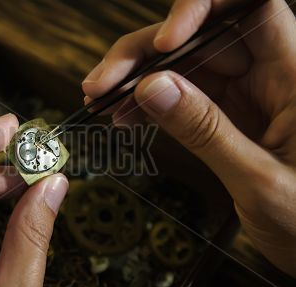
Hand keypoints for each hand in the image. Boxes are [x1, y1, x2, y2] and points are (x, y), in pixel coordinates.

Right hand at [82, 0, 295, 275]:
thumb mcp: (259, 181)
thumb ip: (207, 131)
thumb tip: (154, 87)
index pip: (250, 10)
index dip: (201, 10)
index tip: (161, 42)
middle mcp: (272, 77)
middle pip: (201, 38)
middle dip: (144, 54)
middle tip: (103, 81)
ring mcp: (249, 96)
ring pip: (185, 67)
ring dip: (139, 79)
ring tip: (103, 99)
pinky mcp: (231, 116)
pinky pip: (185, 98)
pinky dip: (152, 104)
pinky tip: (126, 114)